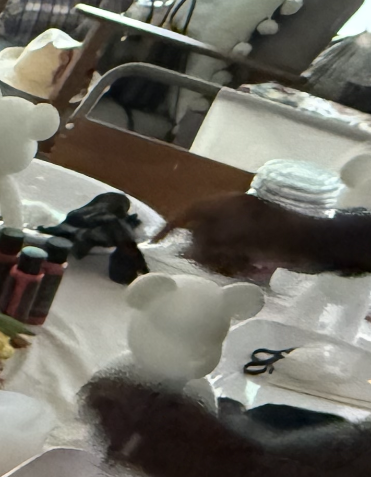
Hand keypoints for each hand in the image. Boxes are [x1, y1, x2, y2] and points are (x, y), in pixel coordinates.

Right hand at [164, 193, 348, 277]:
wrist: (322, 246)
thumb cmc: (283, 237)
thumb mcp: (243, 238)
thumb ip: (212, 242)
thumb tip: (185, 247)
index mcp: (231, 205)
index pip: (191, 211)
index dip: (171, 226)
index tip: (155, 243)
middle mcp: (235, 215)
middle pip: (203, 233)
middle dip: (206, 252)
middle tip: (213, 266)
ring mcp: (247, 231)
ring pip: (219, 249)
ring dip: (225, 263)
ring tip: (242, 268)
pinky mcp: (257, 245)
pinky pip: (236, 258)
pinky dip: (240, 267)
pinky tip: (255, 270)